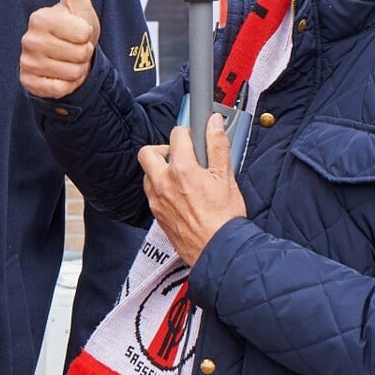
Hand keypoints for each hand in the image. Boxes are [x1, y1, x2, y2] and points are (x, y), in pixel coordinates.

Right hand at [20, 0, 100, 98]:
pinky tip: (61, 76)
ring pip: (71, 72)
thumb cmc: (74, 28)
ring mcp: (26, 62)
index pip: (82, 33)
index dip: (88, 34)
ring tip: (69, 61)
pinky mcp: (28, 82)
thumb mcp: (77, 2)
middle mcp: (28, 39)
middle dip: (84, 54)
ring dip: (77, 70)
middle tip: (74, 48)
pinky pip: (59, 88)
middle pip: (79, 54)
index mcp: (40, 17)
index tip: (79, 32)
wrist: (67, 58)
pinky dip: (67, 84)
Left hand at [137, 116, 246, 264]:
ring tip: (182, 176)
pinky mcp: (156, 214)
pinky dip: (161, 189)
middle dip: (163, 149)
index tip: (195, 137)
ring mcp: (157, 200)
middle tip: (181, 155)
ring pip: (147, 174)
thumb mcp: (226, 176)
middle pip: (148, 152)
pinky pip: (151, 194)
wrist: (218, 250)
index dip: (188, 133)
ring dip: (160, 170)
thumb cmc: (224, 218)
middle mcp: (163, 183)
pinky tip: (179, 194)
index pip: (177, 135)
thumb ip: (218, 145)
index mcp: (181, 170)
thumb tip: (214, 124)